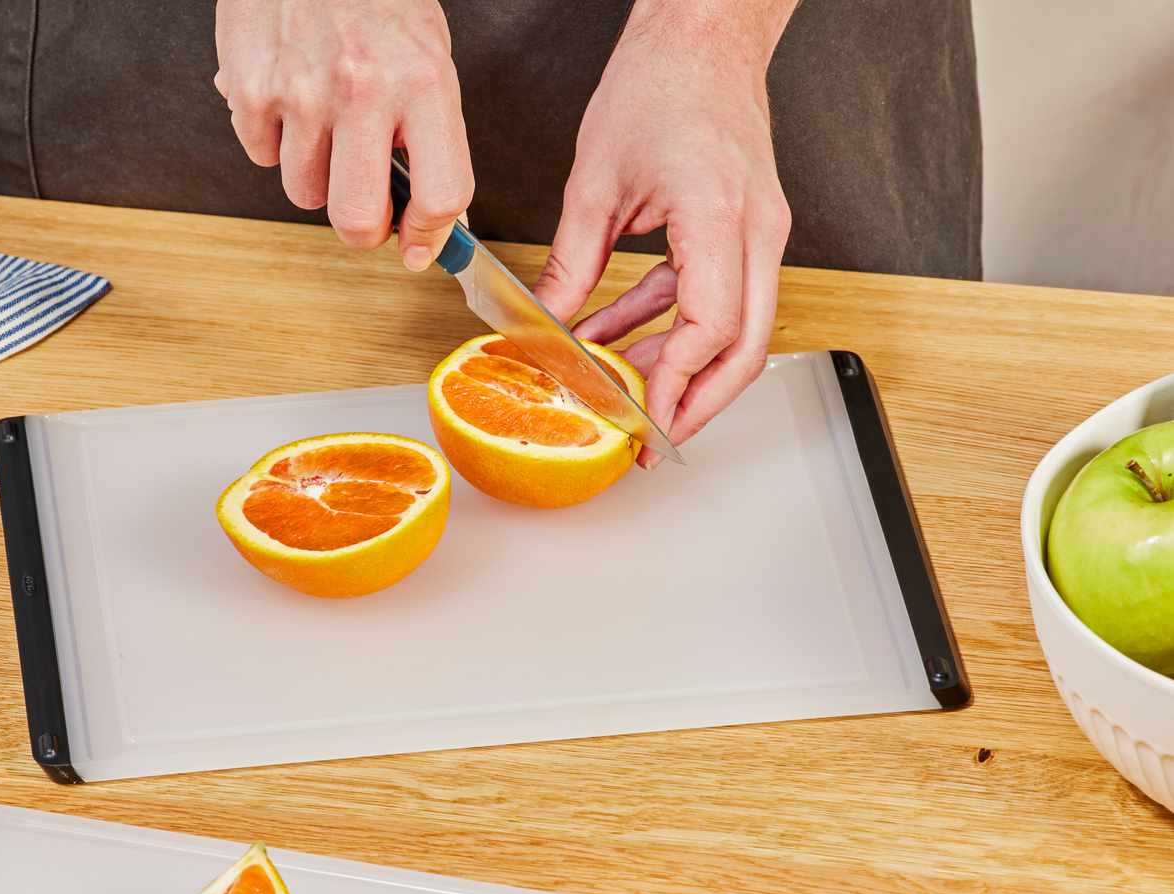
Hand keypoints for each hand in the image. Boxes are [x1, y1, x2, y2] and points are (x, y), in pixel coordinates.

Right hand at [214, 0, 473, 269]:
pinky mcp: (250, 89)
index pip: (442, 193)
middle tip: (366, 209)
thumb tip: (430, 220)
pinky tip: (288, 97)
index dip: (430, 234)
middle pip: (357, 219)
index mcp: (424, 82)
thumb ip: (432, 137)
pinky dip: (274, 140)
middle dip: (362, 229)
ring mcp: (302, 92)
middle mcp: (364, 90)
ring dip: (314, 174)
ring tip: (324, 122)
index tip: (420, 245)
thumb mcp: (427, 58)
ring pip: (303, 193)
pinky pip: (261, 158)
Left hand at [533, 0, 795, 465]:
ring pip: (738, 330)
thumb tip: (547, 325)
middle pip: (745, 347)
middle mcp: (756, 230)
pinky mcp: (747, 230)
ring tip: (623, 393)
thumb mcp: (595, 181)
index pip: (709, 326)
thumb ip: (572, 263)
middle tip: (652, 439)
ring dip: (680, 367)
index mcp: (717, 215)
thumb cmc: (660, 84)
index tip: (640, 416)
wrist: (704, 35)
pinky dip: (671, 324)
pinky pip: (716, 296)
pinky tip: (618, 337)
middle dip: (698, 403)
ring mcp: (760, 232)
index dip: (674, 381)